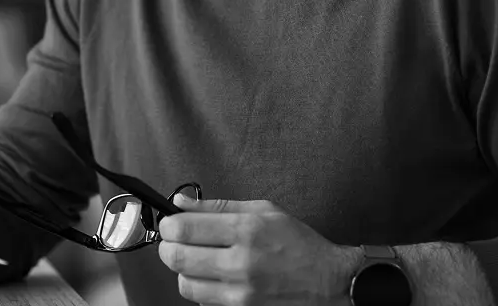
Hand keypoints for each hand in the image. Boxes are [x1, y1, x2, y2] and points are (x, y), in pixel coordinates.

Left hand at [157, 195, 360, 305]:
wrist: (330, 283)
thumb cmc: (301, 245)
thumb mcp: (265, 211)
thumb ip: (219, 206)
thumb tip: (182, 202)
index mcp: (247, 230)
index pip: (185, 228)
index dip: (168, 226)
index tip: (170, 225)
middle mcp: (242, 262)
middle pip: (177, 257)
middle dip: (168, 248)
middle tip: (174, 243)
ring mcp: (241, 292)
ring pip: (186, 284)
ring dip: (185, 271)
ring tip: (198, 262)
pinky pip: (203, 302)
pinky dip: (202, 290)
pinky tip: (215, 279)